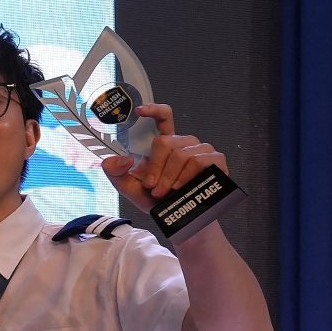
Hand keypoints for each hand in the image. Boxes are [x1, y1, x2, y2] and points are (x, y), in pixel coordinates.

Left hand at [99, 104, 228, 208]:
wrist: (179, 220)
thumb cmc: (157, 201)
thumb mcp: (129, 187)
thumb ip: (116, 172)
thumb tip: (120, 159)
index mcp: (165, 144)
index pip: (163, 118)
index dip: (153, 110)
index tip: (140, 111)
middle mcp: (184, 143)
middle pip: (165, 141)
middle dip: (155, 168)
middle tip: (152, 187)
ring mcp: (202, 150)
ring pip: (181, 155)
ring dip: (169, 177)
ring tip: (166, 192)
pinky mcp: (216, 161)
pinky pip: (199, 161)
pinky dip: (186, 177)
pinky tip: (182, 188)